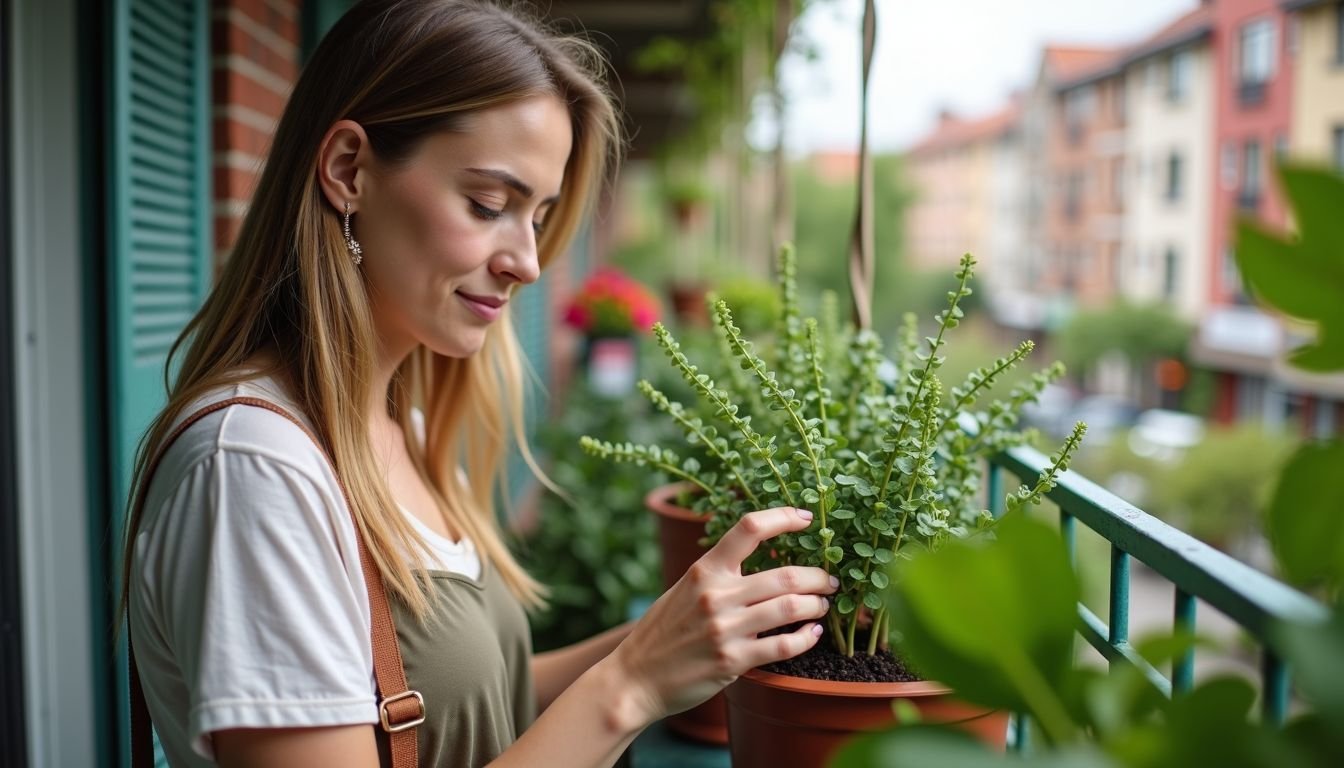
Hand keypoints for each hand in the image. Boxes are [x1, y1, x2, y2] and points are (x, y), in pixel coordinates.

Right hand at [610, 506, 837, 723]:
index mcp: (704, 569)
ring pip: (791, 609)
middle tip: (830, 580)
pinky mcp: (732, 661)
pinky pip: (783, 646)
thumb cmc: (663, 631)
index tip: (806, 518)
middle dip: (818, 577)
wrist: (635, 678)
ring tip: (822, 606)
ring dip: (816, 606)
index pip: (749, 528)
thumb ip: (718, 573)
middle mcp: (716, 595)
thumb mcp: (684, 588)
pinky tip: (811, 634)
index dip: (783, 517)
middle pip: (786, 575)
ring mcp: (725, 629)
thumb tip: (761, 556)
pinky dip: (805, 638)